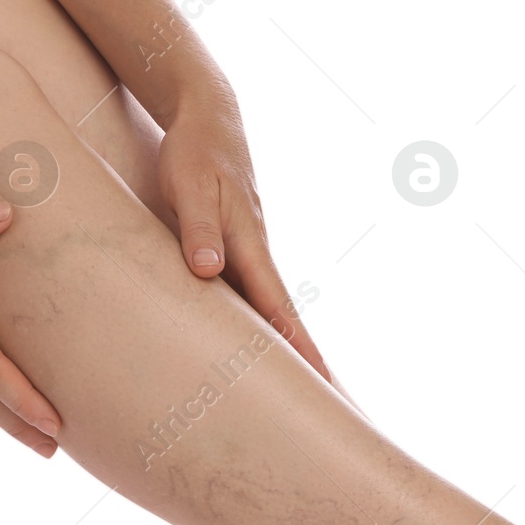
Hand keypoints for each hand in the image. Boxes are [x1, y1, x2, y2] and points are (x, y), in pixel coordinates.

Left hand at [156, 95, 331, 380]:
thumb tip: (208, 270)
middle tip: (333, 406)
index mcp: (249, 246)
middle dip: (306, 363)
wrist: (207, 118)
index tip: (322, 383)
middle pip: (284, 320)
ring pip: (267, 312)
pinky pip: (249, 298)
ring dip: (283, 349)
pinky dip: (258, 327)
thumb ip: (199, 228)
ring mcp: (247, 256)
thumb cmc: (196, 152)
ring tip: (298, 392)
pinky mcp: (233, 252)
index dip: (298, 348)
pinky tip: (254, 348)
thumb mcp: (191, 185)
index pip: (279, 309)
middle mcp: (255, 256)